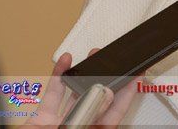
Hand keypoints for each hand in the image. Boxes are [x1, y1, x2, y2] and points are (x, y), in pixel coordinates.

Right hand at [21, 50, 136, 127]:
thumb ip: (90, 120)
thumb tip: (107, 99)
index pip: (115, 113)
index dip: (126, 94)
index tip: (136, 77)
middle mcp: (78, 128)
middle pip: (96, 98)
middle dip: (106, 77)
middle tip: (114, 60)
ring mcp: (59, 123)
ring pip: (75, 92)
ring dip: (84, 72)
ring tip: (93, 56)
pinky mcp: (41, 119)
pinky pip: (52, 94)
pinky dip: (58, 76)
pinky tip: (65, 62)